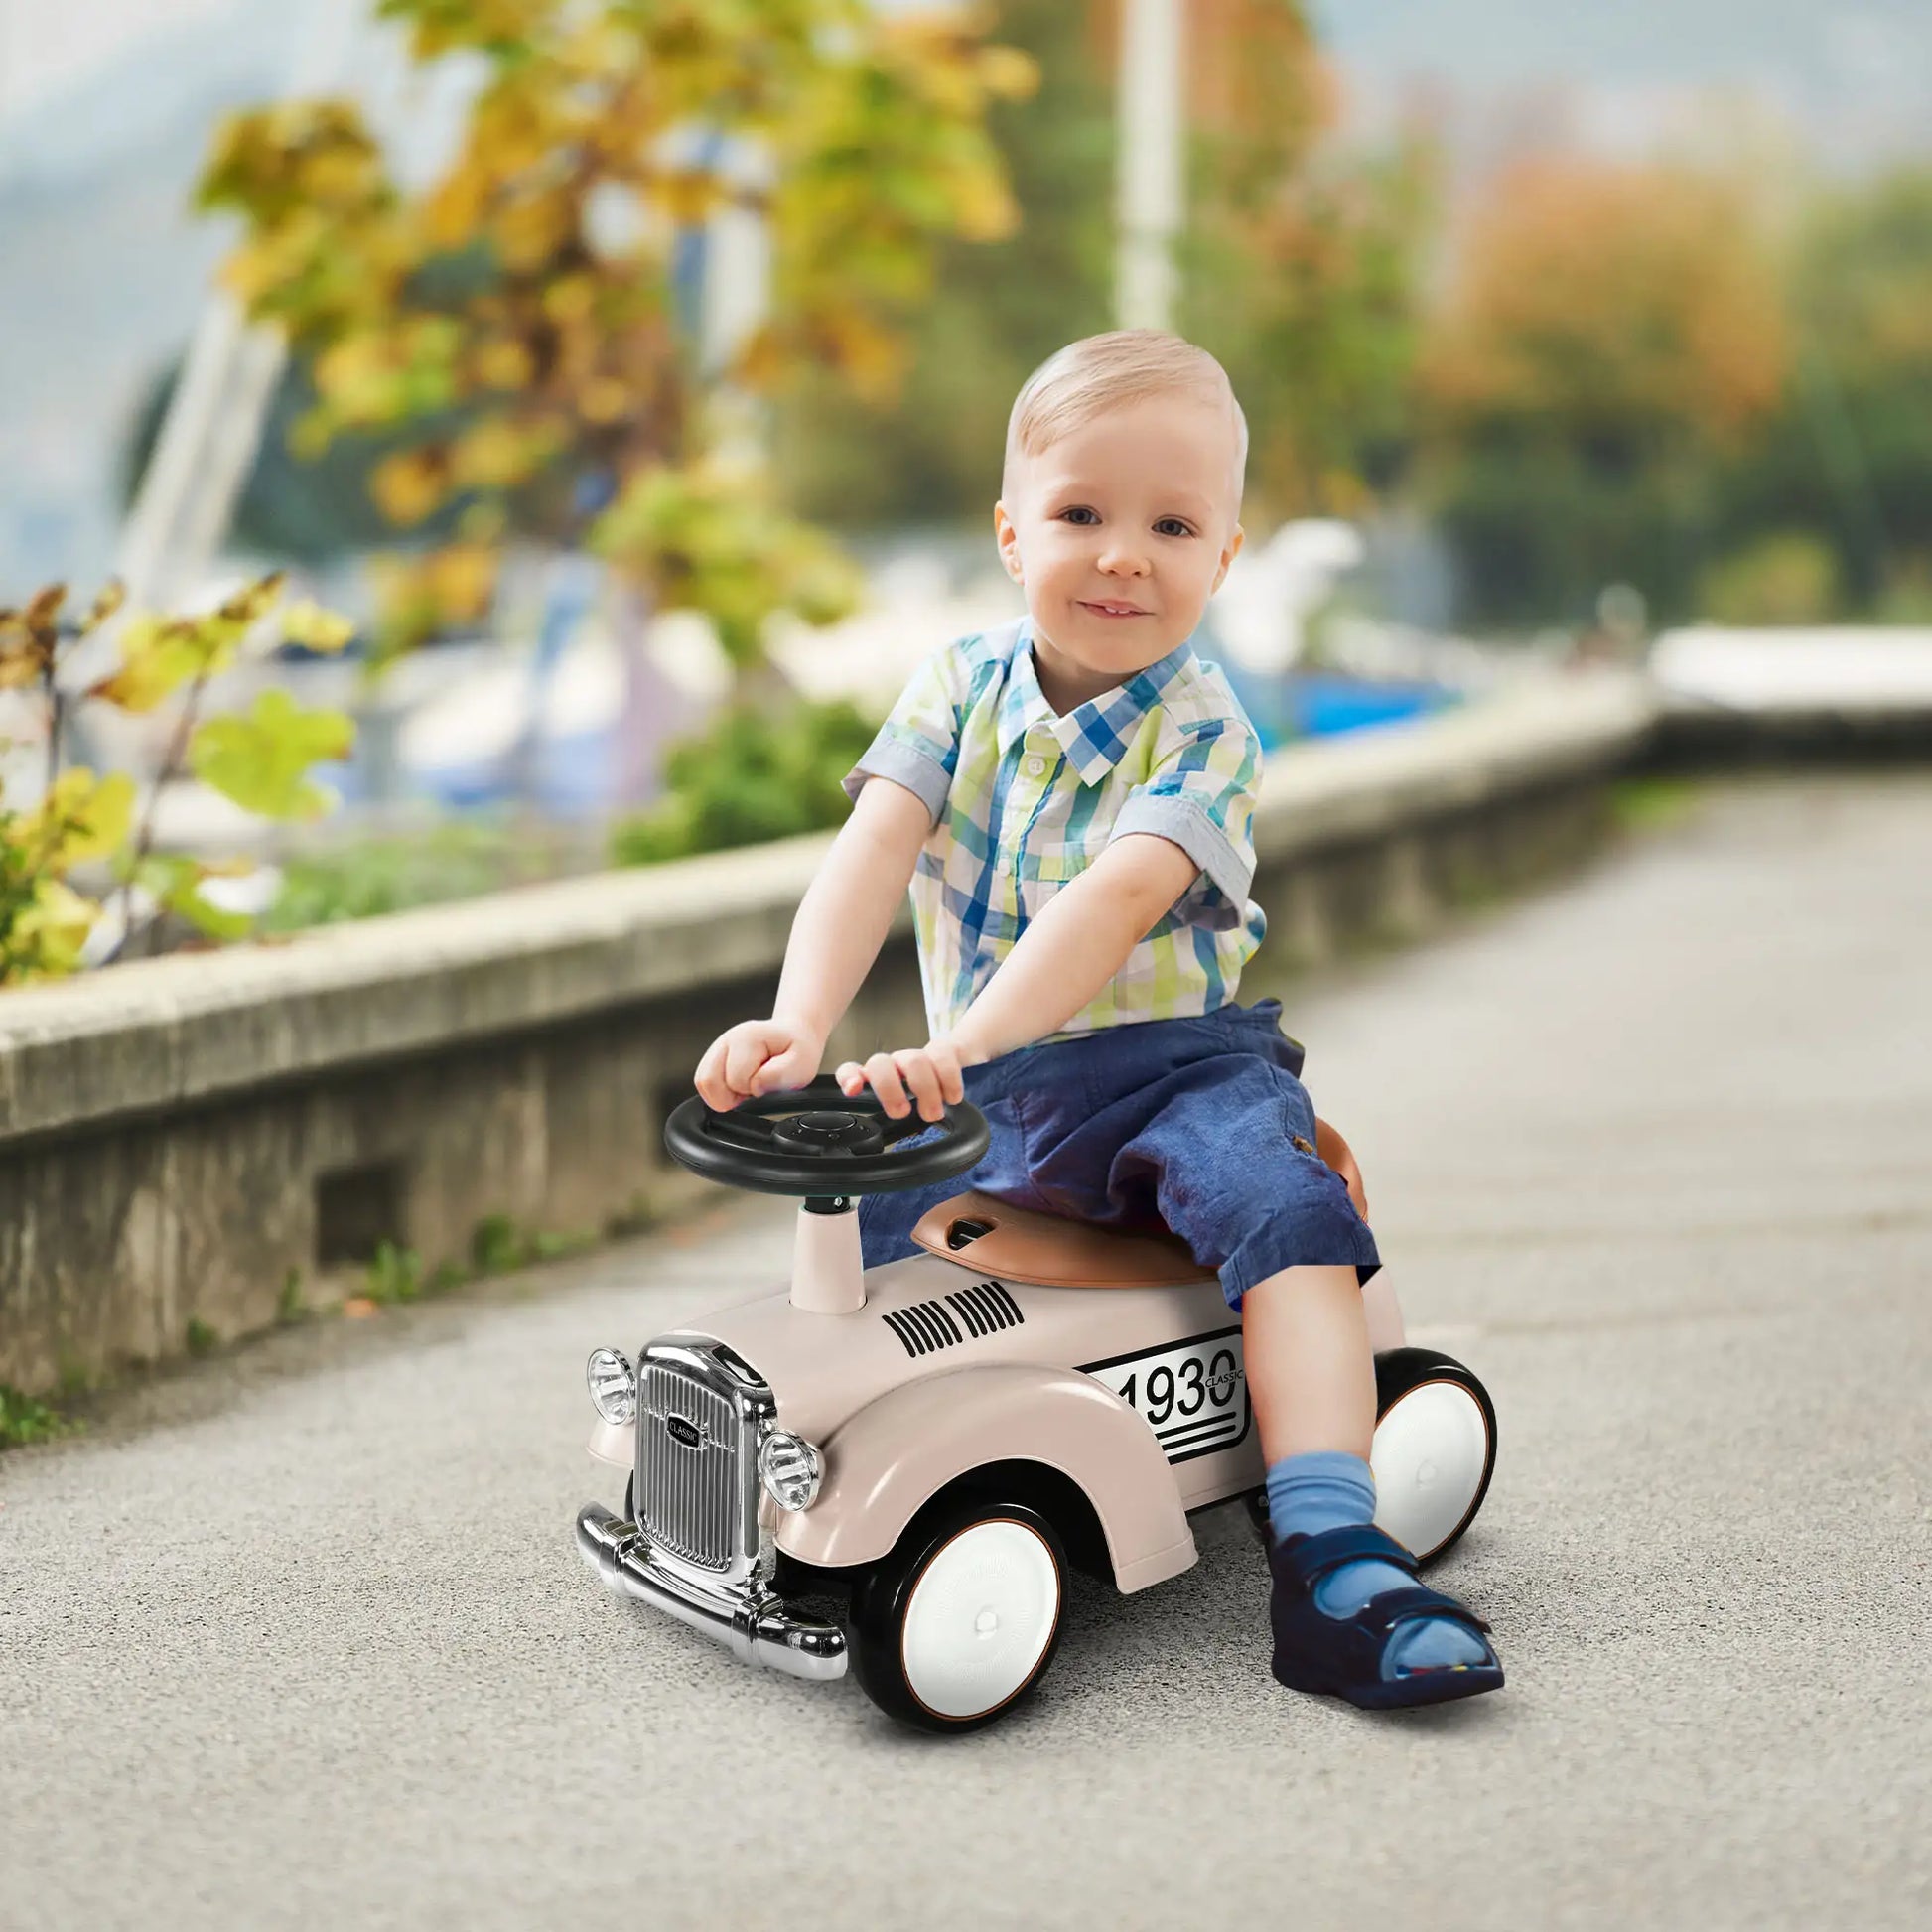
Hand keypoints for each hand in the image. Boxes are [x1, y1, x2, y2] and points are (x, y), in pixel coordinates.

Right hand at [693, 1017, 824, 1110]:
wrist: (794, 1036)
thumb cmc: (797, 1049)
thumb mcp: (801, 1065)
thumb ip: (779, 1076)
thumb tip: (754, 1087)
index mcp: (747, 1037)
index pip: (736, 1079)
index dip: (754, 1089)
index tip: (768, 1081)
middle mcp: (726, 1039)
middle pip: (710, 1082)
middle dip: (734, 1094)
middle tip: (756, 1087)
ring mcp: (717, 1048)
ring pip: (702, 1083)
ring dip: (724, 1094)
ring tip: (748, 1086)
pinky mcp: (711, 1058)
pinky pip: (703, 1083)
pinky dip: (719, 1092)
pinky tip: (739, 1086)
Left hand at [834, 1033, 980, 1123]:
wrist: (950, 1062)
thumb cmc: (918, 1092)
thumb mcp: (898, 1110)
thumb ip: (887, 1125)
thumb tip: (880, 1159)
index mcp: (874, 1080)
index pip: (850, 1071)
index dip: (849, 1078)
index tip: (852, 1090)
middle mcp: (892, 1065)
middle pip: (880, 1064)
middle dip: (890, 1089)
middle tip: (902, 1112)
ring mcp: (915, 1057)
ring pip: (915, 1062)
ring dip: (926, 1090)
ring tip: (933, 1114)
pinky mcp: (942, 1052)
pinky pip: (943, 1058)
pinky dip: (949, 1081)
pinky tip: (952, 1098)